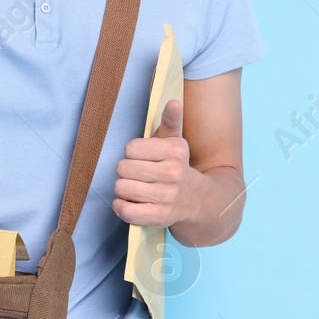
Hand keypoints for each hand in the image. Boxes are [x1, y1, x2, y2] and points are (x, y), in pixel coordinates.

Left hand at [112, 99, 191, 228]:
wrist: (197, 200)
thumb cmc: (177, 167)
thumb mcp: (175, 143)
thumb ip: (171, 121)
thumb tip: (173, 102)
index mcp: (176, 152)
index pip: (131, 148)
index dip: (132, 153)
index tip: (143, 158)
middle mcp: (173, 174)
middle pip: (122, 168)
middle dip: (126, 171)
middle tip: (138, 175)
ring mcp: (166, 197)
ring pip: (121, 188)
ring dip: (123, 189)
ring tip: (136, 188)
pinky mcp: (159, 217)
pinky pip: (125, 210)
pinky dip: (121, 206)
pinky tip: (130, 202)